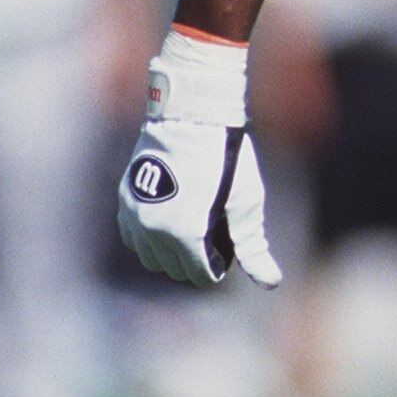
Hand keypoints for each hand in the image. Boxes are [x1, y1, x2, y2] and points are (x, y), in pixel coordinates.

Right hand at [117, 31, 281, 288]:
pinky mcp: (124, 201)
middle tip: (212, 238)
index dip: (218, 268)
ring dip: (170, 255)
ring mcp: (135, 216)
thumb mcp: (246, 202)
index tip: (226, 251)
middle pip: (175, 270)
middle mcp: (155, 231)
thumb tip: (272, 282)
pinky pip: (133, 239)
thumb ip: (253, 247)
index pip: (200, 276)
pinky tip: (168, 225)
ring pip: (151, 259)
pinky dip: (149, 240)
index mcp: (186, 234)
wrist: (191, 115)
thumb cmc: (226, 157)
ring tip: (190, 233)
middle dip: (195, 262)